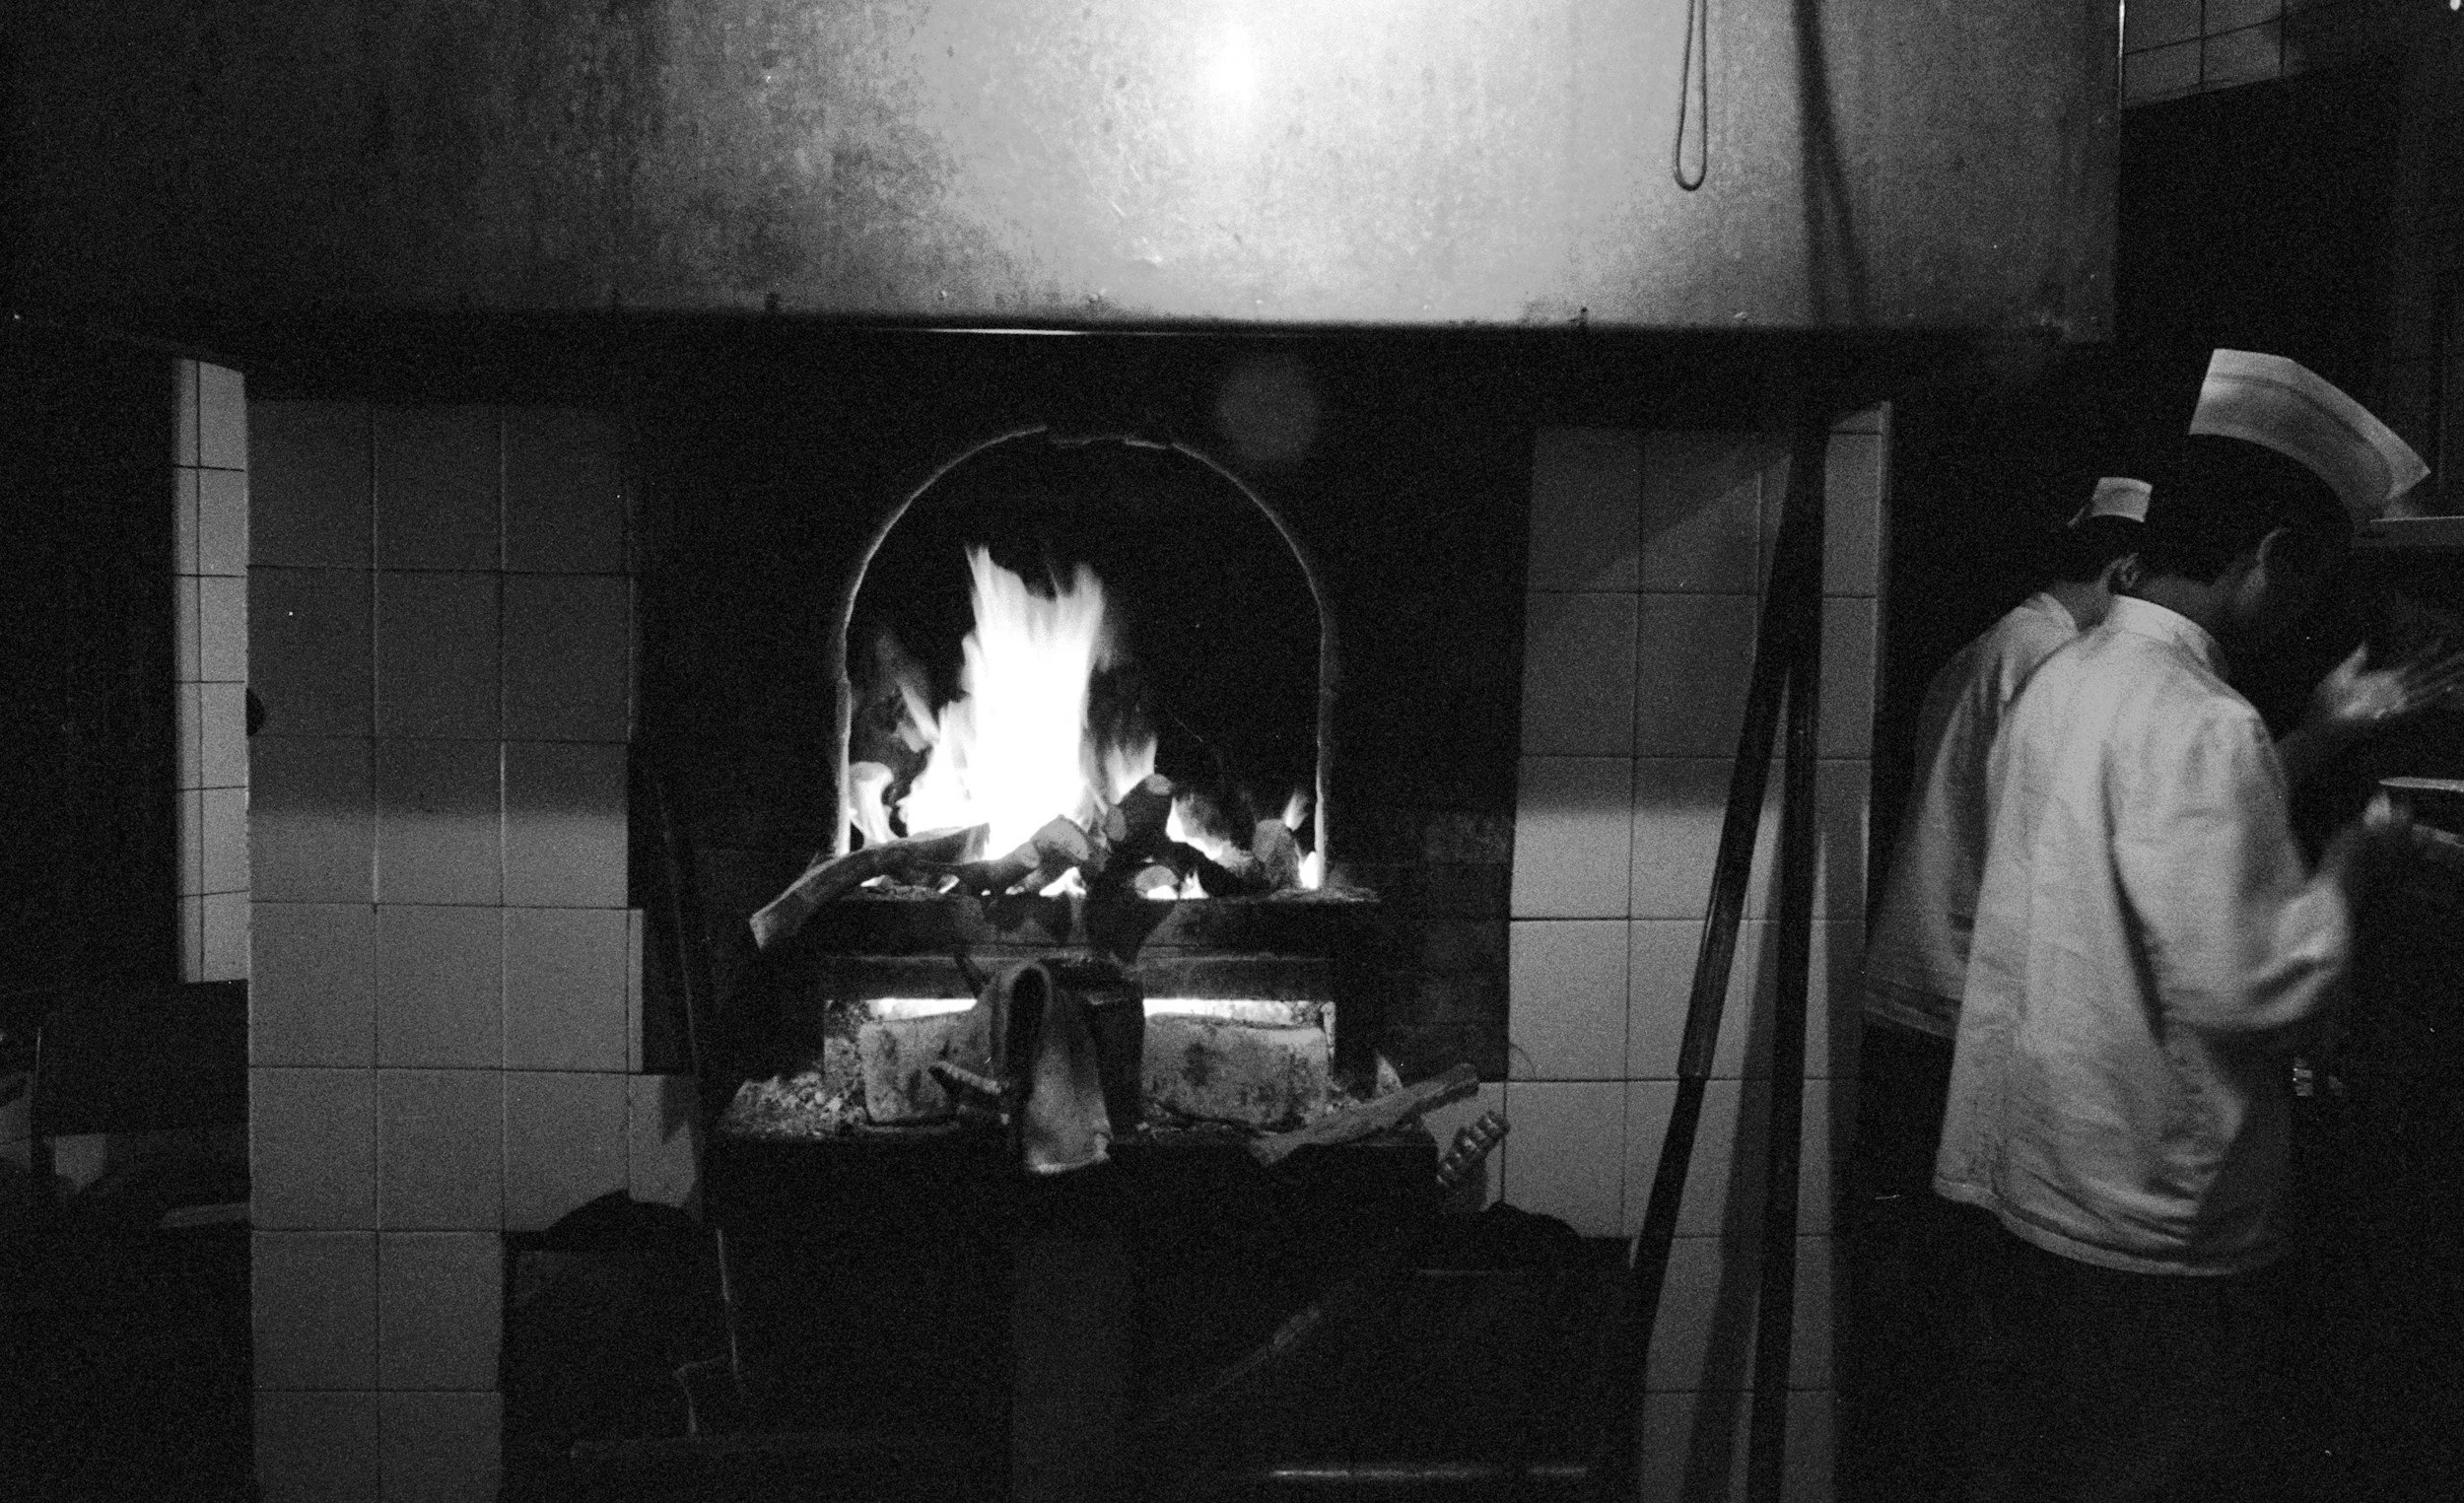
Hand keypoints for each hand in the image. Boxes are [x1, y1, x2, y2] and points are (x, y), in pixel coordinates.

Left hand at [2305, 640, 2463, 741]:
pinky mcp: (2394, 716)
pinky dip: (2434, 698)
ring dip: (2447, 681)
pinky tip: (2450, 689)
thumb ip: (2357, 659)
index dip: (2424, 652)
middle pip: (2425, 676)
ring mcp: (2396, 704)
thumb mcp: (2341, 674)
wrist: (2319, 724)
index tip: (2440, 639)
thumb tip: (2365, 641)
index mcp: (2383, 680)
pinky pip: (2419, 706)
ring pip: (2428, 689)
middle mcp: (2394, 691)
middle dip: (2445, 667)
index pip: (2410, 663)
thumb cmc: (2327, 701)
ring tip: (2463, 673)